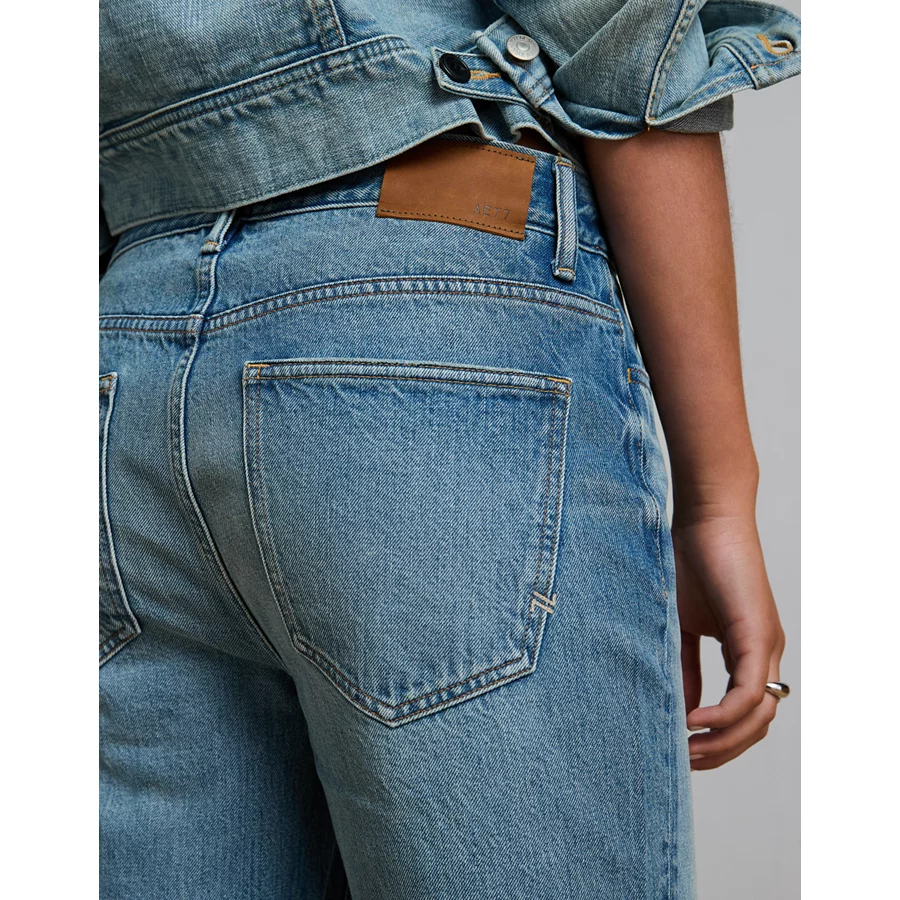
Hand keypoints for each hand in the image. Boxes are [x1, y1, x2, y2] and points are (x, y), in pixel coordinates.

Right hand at [673, 511, 785, 769]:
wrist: (704, 515)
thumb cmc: (689, 560)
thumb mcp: (681, 626)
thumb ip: (684, 667)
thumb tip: (684, 710)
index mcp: (748, 651)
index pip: (745, 714)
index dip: (718, 741)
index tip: (683, 753)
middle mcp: (766, 652)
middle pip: (756, 726)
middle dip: (721, 753)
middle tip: (685, 764)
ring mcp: (766, 644)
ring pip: (758, 717)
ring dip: (723, 743)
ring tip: (687, 751)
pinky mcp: (757, 634)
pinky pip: (748, 692)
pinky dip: (723, 715)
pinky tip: (693, 723)